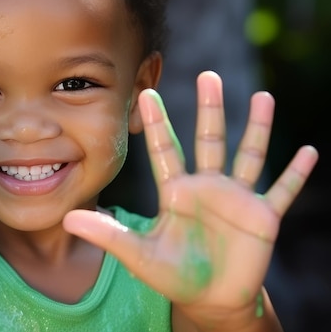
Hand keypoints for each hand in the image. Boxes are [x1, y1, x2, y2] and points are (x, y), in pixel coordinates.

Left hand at [64, 71, 317, 324]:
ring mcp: (236, 199)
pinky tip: (308, 152)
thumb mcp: (138, 254)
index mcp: (176, 191)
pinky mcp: (262, 218)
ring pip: (248, 155)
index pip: (164, 150)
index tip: (146, 94)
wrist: (208, 298)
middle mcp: (206, 187)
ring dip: (256, 128)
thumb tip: (67, 219)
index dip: (156, 124)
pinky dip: (294, 175)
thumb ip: (107, 234)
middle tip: (208, 76)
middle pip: (209, 140)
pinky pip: (281, 192)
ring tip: (263, 96)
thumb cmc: (172, 273)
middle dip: (210, 109)